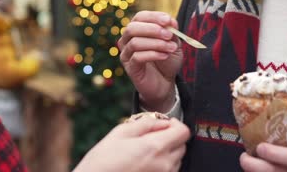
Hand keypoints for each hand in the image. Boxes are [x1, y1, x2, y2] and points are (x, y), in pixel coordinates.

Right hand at [74, 118, 189, 171]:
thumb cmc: (103, 162)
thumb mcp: (120, 132)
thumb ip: (146, 123)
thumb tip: (162, 121)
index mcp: (155, 147)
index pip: (183, 132)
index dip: (175, 124)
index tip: (165, 124)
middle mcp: (164, 165)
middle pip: (182, 146)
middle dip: (171, 138)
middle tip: (151, 137)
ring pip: (176, 160)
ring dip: (166, 153)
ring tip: (144, 152)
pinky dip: (161, 165)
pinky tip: (143, 164)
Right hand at [118, 11, 183, 111]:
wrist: (165, 82)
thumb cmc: (167, 60)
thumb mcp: (173, 43)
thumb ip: (172, 32)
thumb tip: (171, 21)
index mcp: (137, 30)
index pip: (139, 17)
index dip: (153, 17)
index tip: (168, 20)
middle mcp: (127, 40)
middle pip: (132, 28)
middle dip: (152, 29)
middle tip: (169, 35)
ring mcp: (126, 54)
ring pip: (135, 43)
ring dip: (156, 43)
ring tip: (171, 48)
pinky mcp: (130, 68)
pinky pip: (137, 57)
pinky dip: (153, 54)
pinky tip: (165, 56)